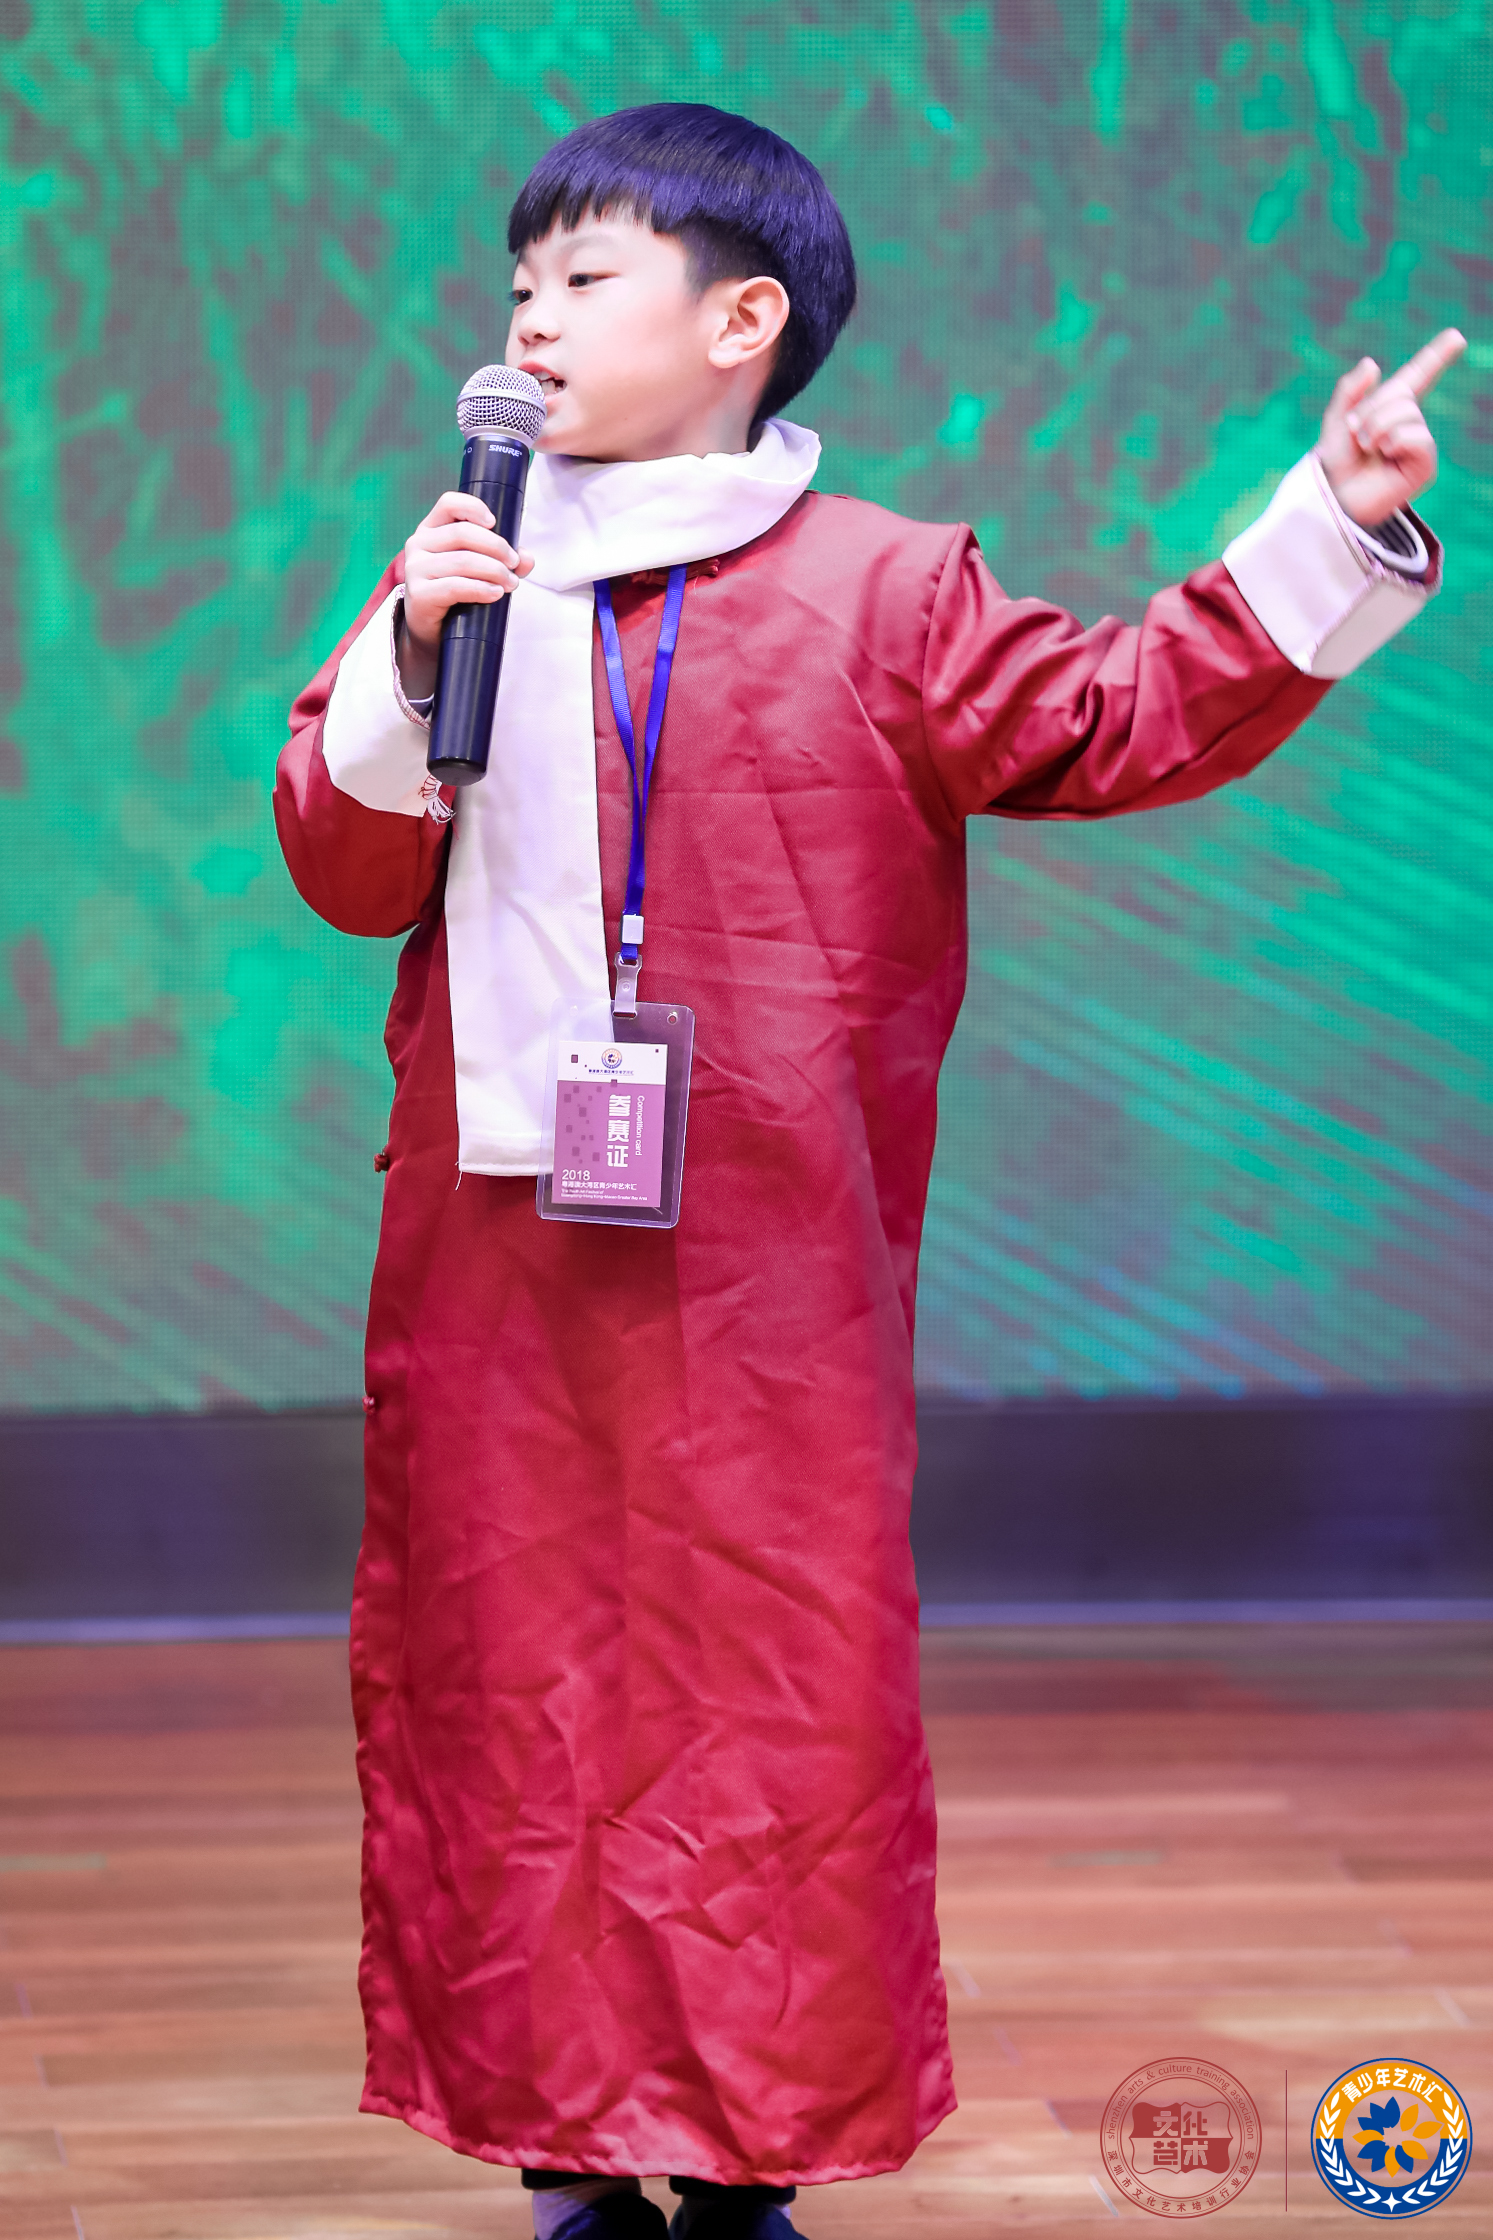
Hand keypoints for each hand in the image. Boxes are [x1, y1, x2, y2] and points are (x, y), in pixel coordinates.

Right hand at [399, 491, 534, 698]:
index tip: (495, 522)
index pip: (448, 504)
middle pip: (462, 533)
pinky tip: (496, 593)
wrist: (433, 632)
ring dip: (494, 571)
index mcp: (432, 529)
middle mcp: (418, 544)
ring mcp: (415, 569)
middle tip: (514, 564)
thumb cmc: (456, 593)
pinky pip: (455, 587)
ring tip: (511, 583)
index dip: (473, 507)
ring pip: (462, 561)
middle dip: (496, 547)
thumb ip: (504, 559)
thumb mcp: (479, 569)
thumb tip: (527, 558)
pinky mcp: (419, 595)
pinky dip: (481, 589)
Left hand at [1318, 328, 1465, 527]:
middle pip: (1401, 395)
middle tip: (1358, 436)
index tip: (1456, 337)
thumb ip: (1348, 391)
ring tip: (1368, 448)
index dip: (1437, 356)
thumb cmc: (1336, 467)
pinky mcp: (1425, 464)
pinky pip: (1416, 436)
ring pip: (1407, 413)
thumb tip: (1373, 364)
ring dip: (1378, 427)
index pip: (1417, 377)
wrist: (1336, 500)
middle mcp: (1409, 423)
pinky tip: (1385, 456)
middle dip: (1371, 411)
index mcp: (1389, 409)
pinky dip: (1395, 440)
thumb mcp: (1336, 423)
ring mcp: (1418, 444)